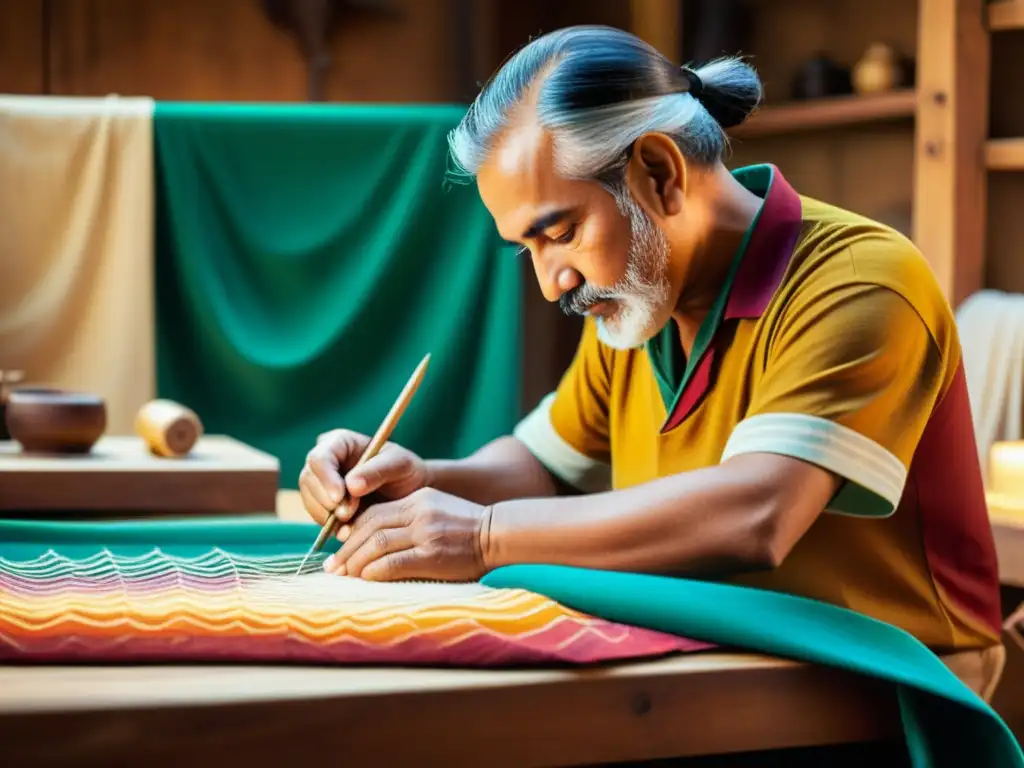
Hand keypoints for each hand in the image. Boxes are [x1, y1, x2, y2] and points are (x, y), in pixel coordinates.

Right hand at [298, 429, 428, 527]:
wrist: (410, 493)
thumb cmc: (406, 471)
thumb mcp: (399, 465)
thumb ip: (378, 471)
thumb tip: (351, 485)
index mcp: (340, 442)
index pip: (319, 458)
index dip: (325, 478)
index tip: (339, 498)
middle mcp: (326, 460)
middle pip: (308, 480)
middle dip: (326, 500)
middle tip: (347, 515)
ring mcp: (322, 483)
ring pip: (310, 500)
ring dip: (327, 516)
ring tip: (351, 524)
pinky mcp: (324, 504)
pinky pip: (318, 516)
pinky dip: (330, 526)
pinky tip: (348, 531)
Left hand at [323, 488, 492, 581]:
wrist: (499, 535)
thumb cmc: (467, 529)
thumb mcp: (436, 510)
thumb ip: (409, 518)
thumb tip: (374, 539)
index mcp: (417, 499)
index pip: (374, 513)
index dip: (351, 531)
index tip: (339, 548)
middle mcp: (418, 512)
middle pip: (370, 528)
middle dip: (347, 549)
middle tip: (333, 567)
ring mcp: (425, 533)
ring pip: (376, 544)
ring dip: (356, 563)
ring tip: (345, 577)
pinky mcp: (432, 555)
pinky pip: (392, 563)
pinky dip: (374, 572)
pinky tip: (366, 580)